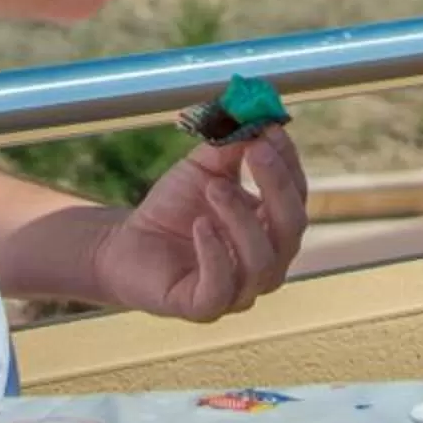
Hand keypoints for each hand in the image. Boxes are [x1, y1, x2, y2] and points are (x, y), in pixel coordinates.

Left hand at [86, 127, 310, 320]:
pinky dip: (214, 253)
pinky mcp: (205, 308)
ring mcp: (240, 290)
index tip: (271, 129)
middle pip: (291, 228)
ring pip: (262, 260)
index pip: (296, 196)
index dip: (288, 162)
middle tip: (255, 150)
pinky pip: (222, 287)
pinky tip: (199, 225)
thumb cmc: (174, 208)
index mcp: (273, 228)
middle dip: (276, 186)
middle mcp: (268, 262)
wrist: (126, 244)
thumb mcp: (205, 169)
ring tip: (213, 187)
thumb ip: (231, 146)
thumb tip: (256, 114)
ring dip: (241, 218)